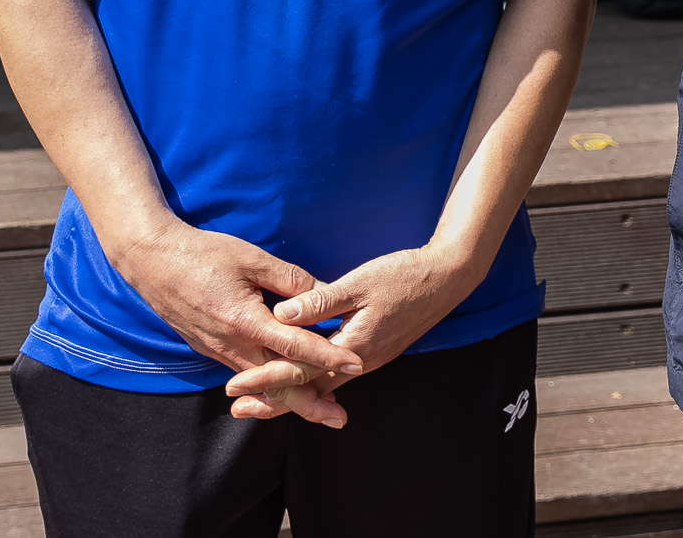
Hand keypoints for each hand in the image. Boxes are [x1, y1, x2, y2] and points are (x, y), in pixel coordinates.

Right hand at [105, 217, 361, 388]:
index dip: (327, 356)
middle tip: (339, 418)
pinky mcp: (211, 350)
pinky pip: (245, 374)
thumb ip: (289, 280)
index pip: (294, 345)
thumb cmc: (204, 253)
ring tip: (321, 409)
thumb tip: (323, 295)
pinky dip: (268, 386)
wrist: (152, 261)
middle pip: (277, 382)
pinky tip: (285, 389)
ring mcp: (218, 351)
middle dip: (309, 402)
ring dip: (290, 398)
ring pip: (260, 384)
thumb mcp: (252, 258)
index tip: (356, 364)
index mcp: (244, 320)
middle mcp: (230, 344)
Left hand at [226, 243, 485, 426]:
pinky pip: (335, 375)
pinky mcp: (373, 351)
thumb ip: (320, 301)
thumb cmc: (404, 276)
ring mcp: (368, 360)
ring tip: (258, 399)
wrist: (448, 279)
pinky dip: (311, 380)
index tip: (234, 385)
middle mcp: (360, 362)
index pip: (299, 371)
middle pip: (308, 389)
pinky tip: (299, 375)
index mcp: (353, 347)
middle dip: (272, 399)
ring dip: (290, 392)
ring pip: (322, 385)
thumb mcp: (360, 283)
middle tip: (237, 407)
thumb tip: (280, 314)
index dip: (264, 378)